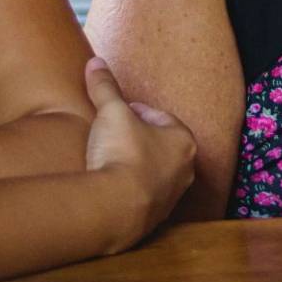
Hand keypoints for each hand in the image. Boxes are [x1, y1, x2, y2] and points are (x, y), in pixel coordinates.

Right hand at [82, 57, 195, 250]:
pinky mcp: (155, 218)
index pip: (159, 116)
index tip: (117, 112)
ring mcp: (172, 196)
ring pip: (154, 173)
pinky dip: (130, 189)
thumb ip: (105, 87)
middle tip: (114, 135)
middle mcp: (185, 169)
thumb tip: (95, 63)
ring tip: (111, 160)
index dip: (135, 111)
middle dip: (139, 139)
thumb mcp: (111, 112)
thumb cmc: (123, 154)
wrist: (116, 207)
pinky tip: (112, 186)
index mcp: (183, 140)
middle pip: (159, 146)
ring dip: (136, 166)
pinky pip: (144, 197)